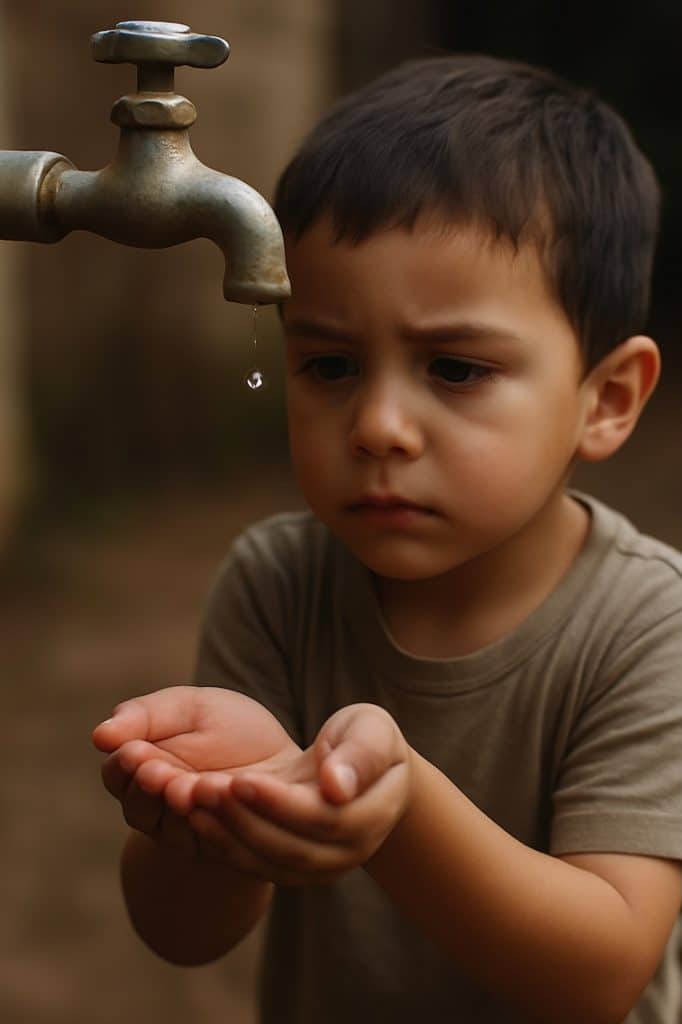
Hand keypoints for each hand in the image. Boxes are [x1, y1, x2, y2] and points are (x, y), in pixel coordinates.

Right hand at [92, 685, 298, 857]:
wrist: (283, 760)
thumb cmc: (231, 728)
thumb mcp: (190, 708)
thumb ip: (146, 717)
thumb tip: (99, 735)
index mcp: (142, 766)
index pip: (117, 772)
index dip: (123, 764)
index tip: (134, 750)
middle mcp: (155, 805)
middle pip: (135, 805)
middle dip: (146, 788)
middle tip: (156, 771)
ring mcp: (182, 830)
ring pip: (166, 828)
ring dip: (173, 807)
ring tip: (184, 787)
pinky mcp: (213, 848)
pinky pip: (203, 843)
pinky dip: (206, 824)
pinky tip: (213, 804)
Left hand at [176, 703, 413, 885]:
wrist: (359, 770)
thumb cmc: (365, 738)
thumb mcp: (371, 730)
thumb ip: (360, 754)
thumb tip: (337, 788)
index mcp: (373, 815)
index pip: (323, 819)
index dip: (280, 803)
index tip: (241, 778)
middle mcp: (350, 851)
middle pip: (292, 849)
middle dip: (243, 819)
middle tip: (203, 788)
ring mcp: (322, 865)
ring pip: (270, 863)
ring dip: (228, 834)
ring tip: (193, 801)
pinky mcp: (294, 867)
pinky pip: (258, 866)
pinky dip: (226, 845)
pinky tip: (198, 817)